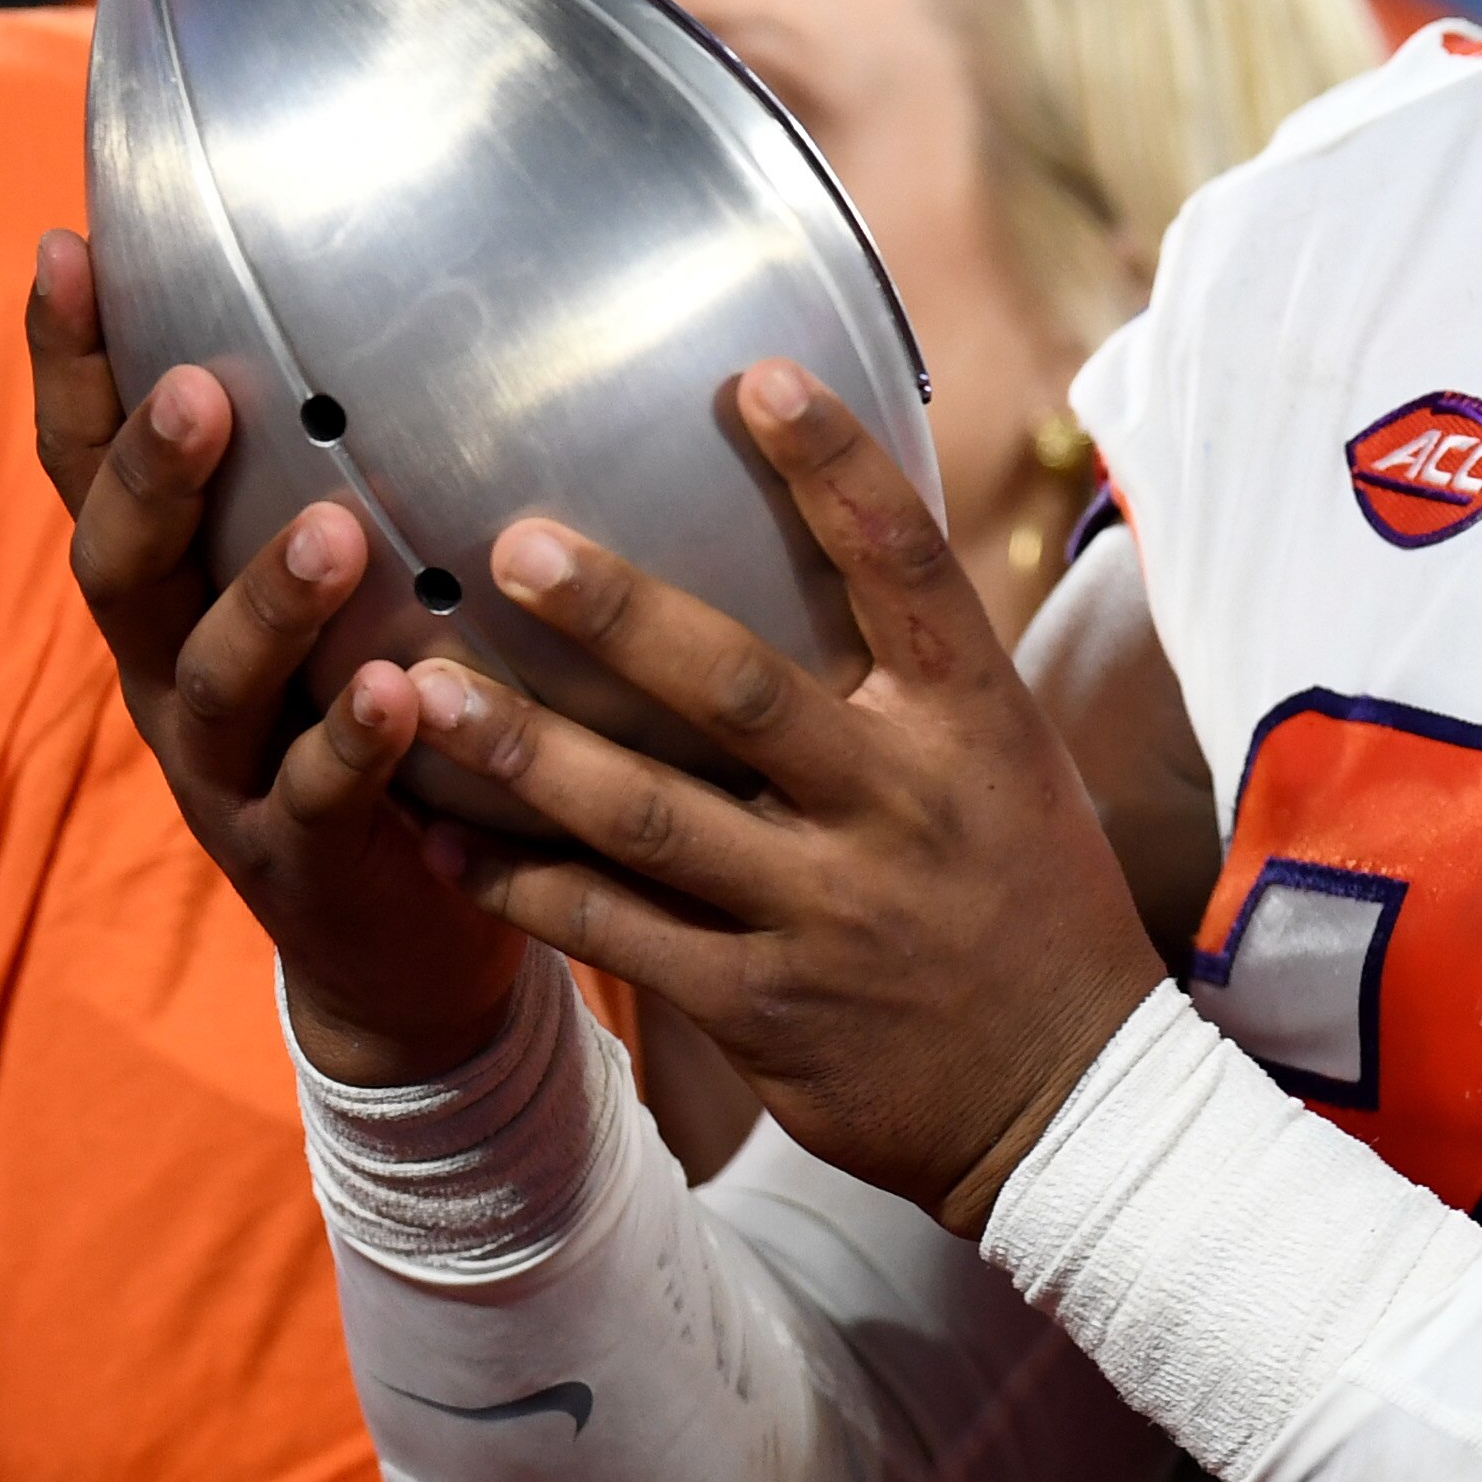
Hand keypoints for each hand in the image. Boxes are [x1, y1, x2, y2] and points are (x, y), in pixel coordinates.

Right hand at [27, 230, 526, 1083]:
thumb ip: (320, 480)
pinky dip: (355, 744)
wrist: (392, 947)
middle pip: (124, 569)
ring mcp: (227, 774)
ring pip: (220, 681)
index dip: (68, 370)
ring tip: (336, 533)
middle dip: (149, 478)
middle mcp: (170, 676)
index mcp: (166, 599)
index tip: (67, 249)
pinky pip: (319, 798)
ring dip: (269, 602)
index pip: (88, 470)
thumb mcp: (324, 601)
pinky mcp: (302, 859)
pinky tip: (401, 692)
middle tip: (195, 394)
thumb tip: (378, 303)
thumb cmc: (365, 723)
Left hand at [399, 360, 1165, 1234]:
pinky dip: (520, 884)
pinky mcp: (763, 1007)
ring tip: (414, 689)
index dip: (836, 467)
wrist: (1067, 1105)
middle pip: (741, 690)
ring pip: (648, 817)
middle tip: (511, 544)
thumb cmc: (1029, 903)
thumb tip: (832, 525)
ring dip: (525, 751)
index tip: (754, 376)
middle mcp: (900, 806)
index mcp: (974, 725)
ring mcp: (828, 912)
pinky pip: (617, 932)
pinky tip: (438, 837)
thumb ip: (916, 671)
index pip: (908, 569)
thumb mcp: (1008, 767)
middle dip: (618, 616)